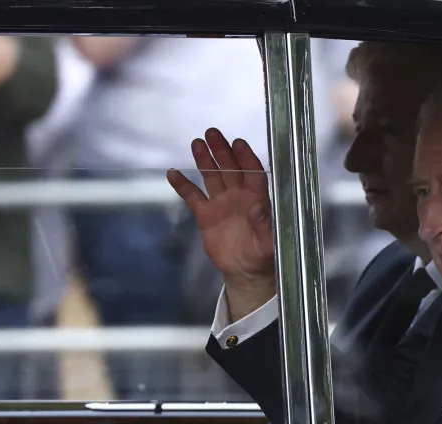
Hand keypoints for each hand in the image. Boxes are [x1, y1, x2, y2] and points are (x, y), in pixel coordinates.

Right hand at [167, 128, 274, 320]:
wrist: (246, 271)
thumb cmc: (264, 256)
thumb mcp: (269, 243)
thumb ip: (264, 224)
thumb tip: (259, 205)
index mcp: (257, 200)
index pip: (252, 173)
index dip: (246, 157)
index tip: (238, 143)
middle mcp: (240, 197)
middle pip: (230, 169)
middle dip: (222, 151)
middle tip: (212, 133)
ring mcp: (222, 204)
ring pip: (212, 177)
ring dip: (205, 160)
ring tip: (197, 143)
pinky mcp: (206, 215)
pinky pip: (193, 197)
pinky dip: (183, 186)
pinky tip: (172, 173)